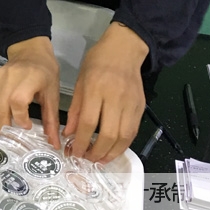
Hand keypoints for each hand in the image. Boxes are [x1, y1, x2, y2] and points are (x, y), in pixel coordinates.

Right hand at [0, 36, 60, 147]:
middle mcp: (9, 77)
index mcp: (29, 78)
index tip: (27, 127)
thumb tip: (54, 143)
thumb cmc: (46, 72)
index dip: (20, 118)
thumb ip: (51, 120)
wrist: (30, 52)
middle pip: (0, 107)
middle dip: (6, 126)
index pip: (17, 101)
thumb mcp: (53, 94)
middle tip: (14, 137)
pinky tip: (3, 120)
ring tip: (8, 132)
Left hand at [64, 22, 148, 162]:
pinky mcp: (141, 107)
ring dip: (112, 153)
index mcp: (96, 90)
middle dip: (97, 151)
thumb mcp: (80, 81)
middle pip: (109, 133)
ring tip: (100, 160)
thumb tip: (69, 134)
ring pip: (124, 136)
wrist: (124, 50)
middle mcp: (116, 98)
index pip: (89, 122)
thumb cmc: (97, 63)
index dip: (81, 141)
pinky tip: (113, 149)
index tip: (74, 151)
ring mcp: (131, 104)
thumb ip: (76, 109)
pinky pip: (133, 131)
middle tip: (87, 159)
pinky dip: (123, 145)